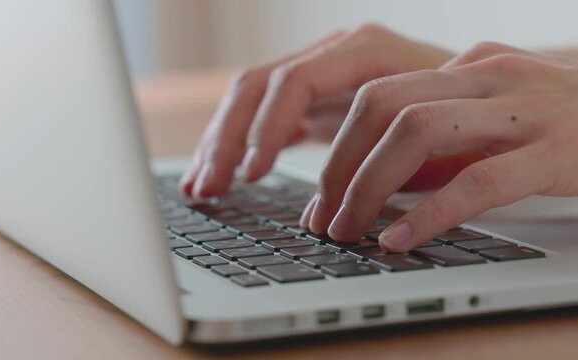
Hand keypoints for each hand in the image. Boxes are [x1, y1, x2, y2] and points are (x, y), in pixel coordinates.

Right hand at [180, 24, 454, 197]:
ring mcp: (319, 73)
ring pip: (249, 98)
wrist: (481, 102)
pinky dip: (237, 146)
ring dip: (219, 143)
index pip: (295, 80)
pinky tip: (219, 174)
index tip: (251, 174)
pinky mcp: (311, 98)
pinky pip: (260, 114)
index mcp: (366, 49)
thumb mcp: (438, 143)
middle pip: (258, 84)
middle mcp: (335, 54)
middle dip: (227, 139)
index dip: (268, 126)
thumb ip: (383, 170)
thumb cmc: (465, 121)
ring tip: (199, 188)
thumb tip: (323, 218)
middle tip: (209, 189)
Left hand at [304, 41, 577, 251]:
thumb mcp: (500, 114)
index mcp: (471, 65)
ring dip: (369, 186)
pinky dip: (429, 214)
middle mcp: (491, 75)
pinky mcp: (559, 151)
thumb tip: (379, 174)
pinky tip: (399, 239)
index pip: (376, 95)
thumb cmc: (570, 124)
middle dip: (339, 166)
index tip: (321, 194)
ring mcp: (525, 109)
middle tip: (323, 216)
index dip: (336, 147)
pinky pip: (478, 181)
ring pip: (416, 131)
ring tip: (349, 229)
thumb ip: (447, 132)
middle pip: (381, 106)